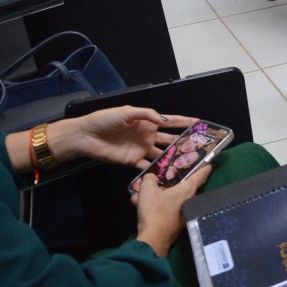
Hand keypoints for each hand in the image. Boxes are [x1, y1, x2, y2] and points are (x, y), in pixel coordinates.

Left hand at [52, 107, 196, 167]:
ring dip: (173, 158)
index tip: (200, 123)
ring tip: (188, 163)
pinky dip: (157, 171)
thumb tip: (166, 120)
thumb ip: (147, 115)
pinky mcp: (133, 161)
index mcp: (147, 121)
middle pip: (169, 139)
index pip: (170, 121)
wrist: (86, 136)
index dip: (184, 122)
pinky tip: (168, 175)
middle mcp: (148, 135)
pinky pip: (147, 167)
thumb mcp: (126, 112)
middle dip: (183, 142)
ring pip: (161, 154)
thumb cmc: (105, 120)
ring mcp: (141, 149)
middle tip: (199, 147)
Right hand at [132, 162, 211, 256]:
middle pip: (187, 186)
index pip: (201, 175)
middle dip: (179, 179)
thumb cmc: (155, 210)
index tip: (209, 163)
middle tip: (172, 173)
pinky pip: (166, 209)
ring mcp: (184, 213)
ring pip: (173, 198)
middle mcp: (189, 200)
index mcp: (187, 189)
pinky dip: (156, 205)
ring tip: (144, 191)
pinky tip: (139, 205)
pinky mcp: (176, 223)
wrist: (154, 238)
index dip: (205, 167)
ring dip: (160, 194)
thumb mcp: (147, 189)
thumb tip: (151, 177)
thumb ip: (150, 179)